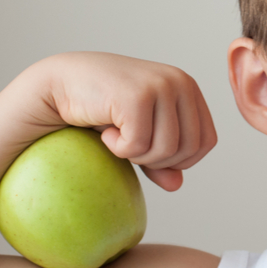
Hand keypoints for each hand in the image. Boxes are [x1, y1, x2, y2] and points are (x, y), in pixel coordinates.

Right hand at [22, 52, 216, 190]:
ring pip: (167, 150)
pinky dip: (119, 149)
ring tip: (117, 136)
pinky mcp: (137, 96)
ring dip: (137, 155)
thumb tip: (177, 185)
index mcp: (188, 87)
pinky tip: (105, 131)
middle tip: (129, 144)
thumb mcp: (139, 133)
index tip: (150, 152)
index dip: (181, 160)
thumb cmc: (101, 107)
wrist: (59, 84)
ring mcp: (160, 86)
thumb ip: (161, 158)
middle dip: (158, 160)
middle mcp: (180, 82)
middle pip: (189, 149)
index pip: (207, 141)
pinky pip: (139, 146)